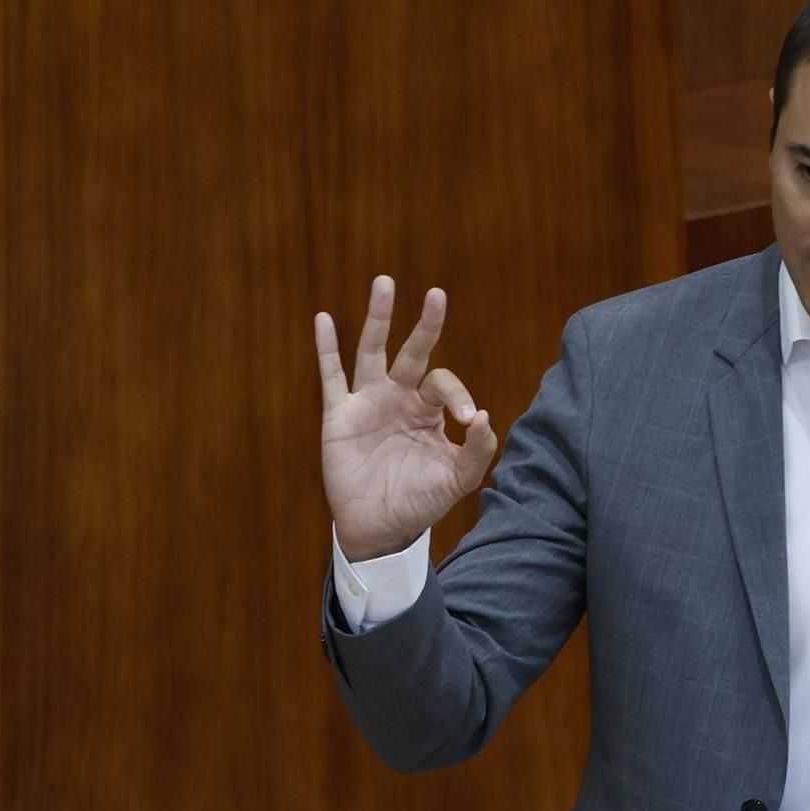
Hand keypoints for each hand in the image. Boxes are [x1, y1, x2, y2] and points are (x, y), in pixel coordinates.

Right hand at [314, 277, 497, 560]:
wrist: (380, 528)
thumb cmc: (420, 502)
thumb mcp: (456, 480)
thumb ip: (476, 452)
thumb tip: (485, 417)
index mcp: (429, 410)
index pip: (444, 383)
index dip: (458, 395)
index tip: (467, 422)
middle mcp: (399, 397)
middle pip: (413, 352)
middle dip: (425, 325)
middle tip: (437, 294)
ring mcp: (368, 402)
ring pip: (372, 350)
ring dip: (378, 318)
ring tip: (384, 282)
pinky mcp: (339, 415)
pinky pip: (332, 376)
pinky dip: (327, 348)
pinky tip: (324, 319)